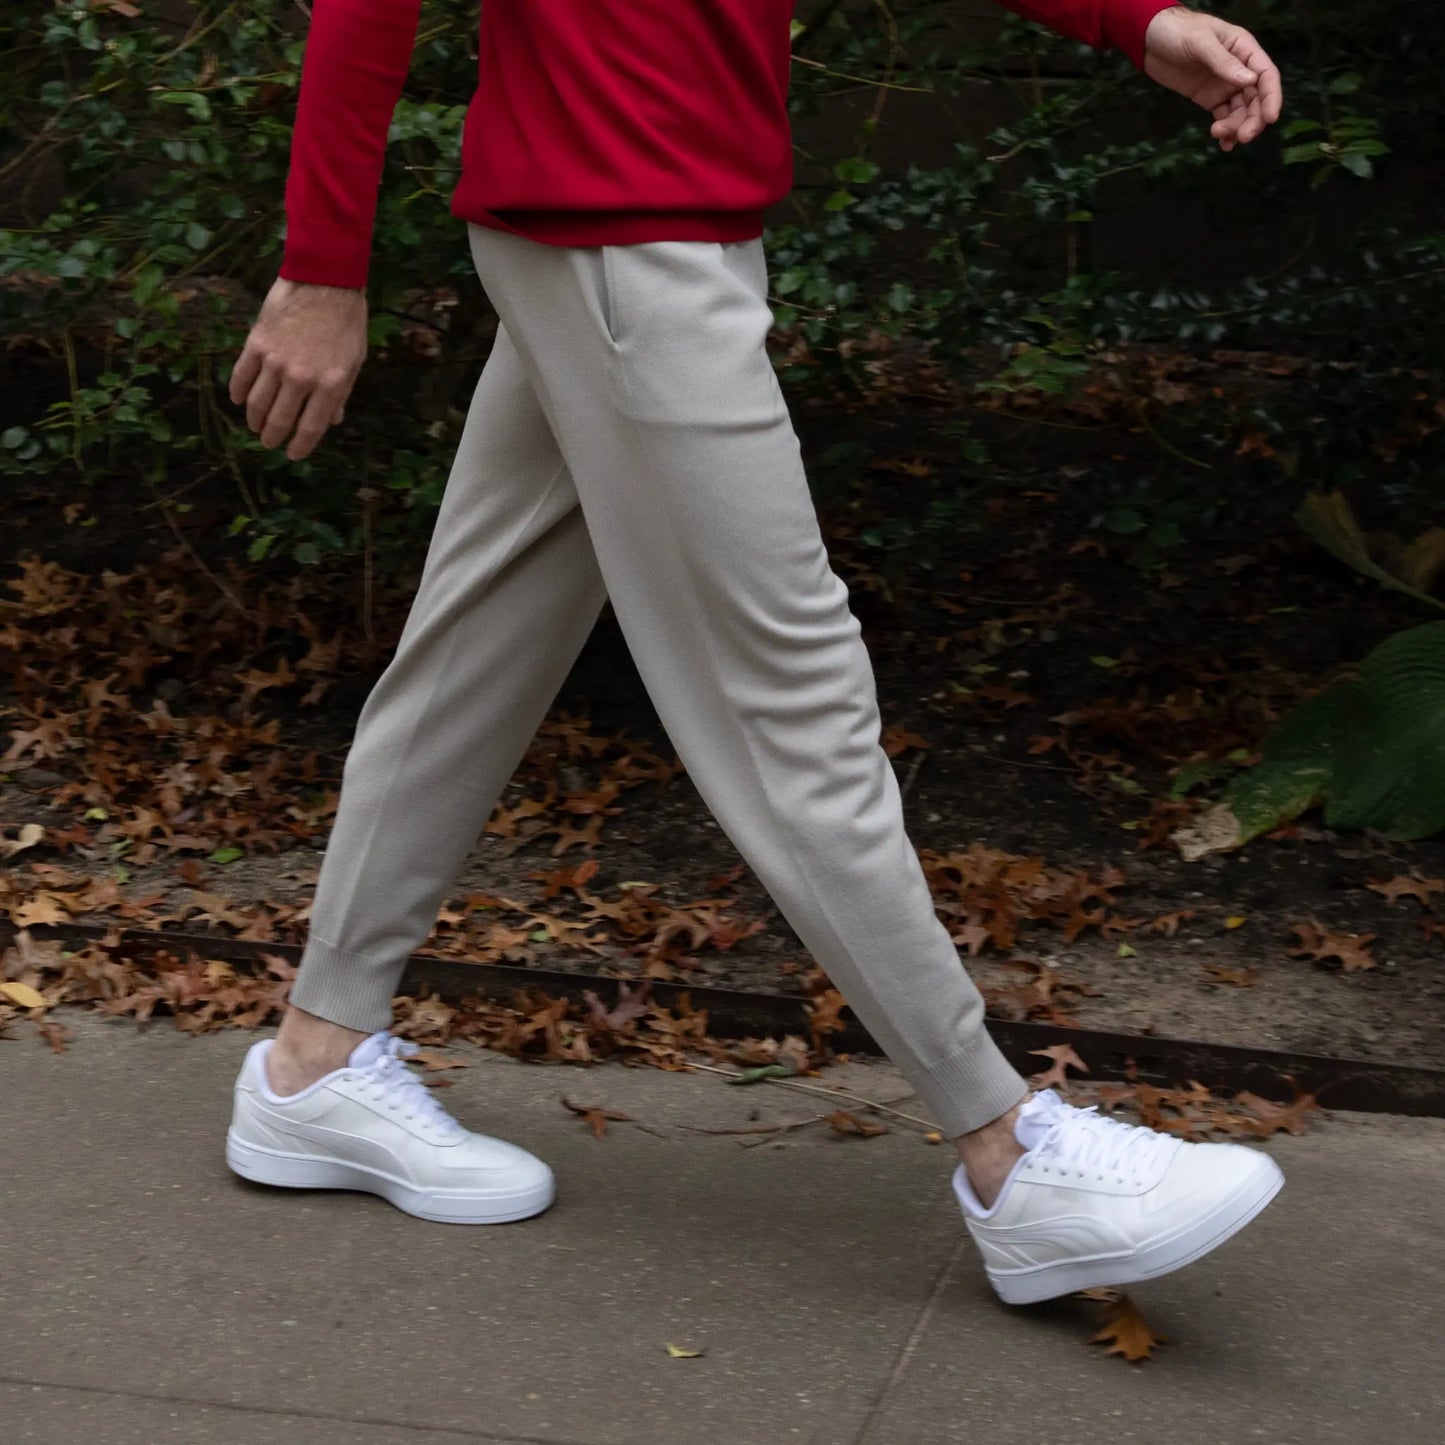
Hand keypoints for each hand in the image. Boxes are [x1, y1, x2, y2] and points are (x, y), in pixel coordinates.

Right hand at [228, 277, 367, 460]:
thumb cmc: (346, 321)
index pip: (311, 427)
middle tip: (268, 443)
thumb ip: (341, 392)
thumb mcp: (354, 360)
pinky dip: (237, 392)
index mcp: (330, 385)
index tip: (293, 455)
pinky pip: (241, 376)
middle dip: (272, 437)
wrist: (324, 279)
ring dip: (253, 420)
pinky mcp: (257, 343)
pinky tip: (238, 401)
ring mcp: (276, 361)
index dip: (300, 446)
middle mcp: (301, 378)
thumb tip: (333, 420)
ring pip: (257, 403)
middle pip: (280, 420)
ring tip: (254, 426)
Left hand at [1143, 6, 1282, 151]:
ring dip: (1236, 127)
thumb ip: (1224, 62)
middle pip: (1256, 98)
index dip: (1271, 97)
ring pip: (1241, 111)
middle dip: (1254, 119)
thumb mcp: (1201, 42)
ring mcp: (1225, 85)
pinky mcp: (1210, 98)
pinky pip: (1224, 116)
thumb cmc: (1178, 31)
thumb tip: (1250, 80)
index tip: (1271, 118)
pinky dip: (1226, 131)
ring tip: (1220, 135)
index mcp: (1244, 49)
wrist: (1151, 40)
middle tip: (1243, 137)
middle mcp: (1239, 69)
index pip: (1266, 75)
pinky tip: (1224, 143)